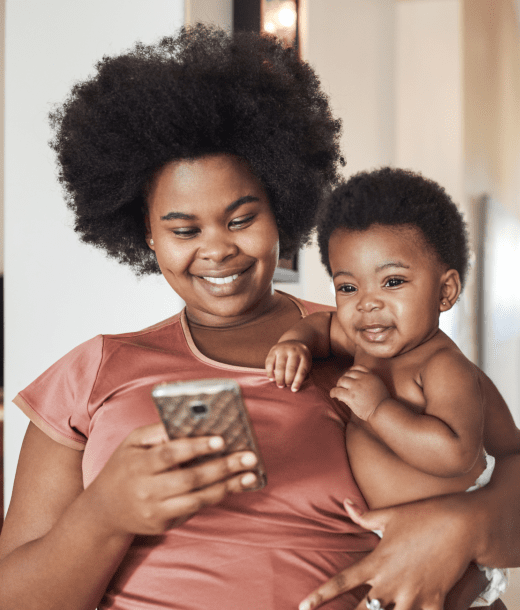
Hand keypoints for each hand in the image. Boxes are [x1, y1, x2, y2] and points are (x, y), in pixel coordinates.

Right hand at [84, 423, 259, 536]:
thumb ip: (158, 431)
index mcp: (139, 464)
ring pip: (197, 499)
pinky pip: (194, 510)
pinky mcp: (164, 524)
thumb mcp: (132, 443)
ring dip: (227, 486)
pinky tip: (234, 485)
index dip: (197, 447)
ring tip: (250, 474)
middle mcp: (147, 489)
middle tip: (249, 457)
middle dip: (223, 467)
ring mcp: (155, 510)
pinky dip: (215, 497)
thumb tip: (190, 421)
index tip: (221, 440)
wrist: (104, 510)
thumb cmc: (124, 467)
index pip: (171, 454)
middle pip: (190, 479)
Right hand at [265, 340, 311, 390]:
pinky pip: (270, 362)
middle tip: (285, 387)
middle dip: (287, 380)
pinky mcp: (274, 350)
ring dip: (279, 377)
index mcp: (304, 356)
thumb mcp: (306, 363)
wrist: (293, 342)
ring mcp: (283, 349)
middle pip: (290, 368)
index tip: (293, 390)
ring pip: (280, 366)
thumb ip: (302, 374)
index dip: (297, 382)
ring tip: (279, 385)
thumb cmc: (300, 358)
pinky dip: (270, 371)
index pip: (302, 371)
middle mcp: (294, 351)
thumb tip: (295, 387)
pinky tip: (271, 378)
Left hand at [299, 495, 478, 609]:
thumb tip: (345, 503)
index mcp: (376, 561)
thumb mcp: (390, 514)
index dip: (320, 596)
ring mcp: (412, 595)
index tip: (303, 606)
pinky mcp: (434, 602)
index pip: (341, 581)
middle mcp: (389, 582)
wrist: (460, 524)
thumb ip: (364, 516)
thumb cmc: (424, 515)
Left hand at [330, 365, 389, 420]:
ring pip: (342, 380)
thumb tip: (356, 383)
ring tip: (338, 390)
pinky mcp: (351, 396)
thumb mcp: (379, 385)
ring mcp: (356, 387)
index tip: (348, 375)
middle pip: (348, 373)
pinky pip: (337, 391)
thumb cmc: (382, 402)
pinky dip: (333, 392)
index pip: (358, 367)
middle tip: (342, 385)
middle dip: (344, 378)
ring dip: (339, 385)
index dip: (351, 371)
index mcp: (370, 375)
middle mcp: (362, 379)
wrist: (383, 411)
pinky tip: (333, 395)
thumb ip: (369, 381)